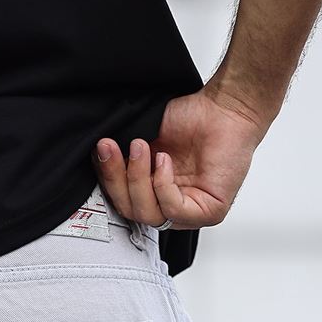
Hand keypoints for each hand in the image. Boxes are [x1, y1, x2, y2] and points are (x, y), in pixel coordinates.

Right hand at [93, 85, 266, 229]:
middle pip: (131, 211)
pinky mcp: (210, 213)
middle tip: (114, 148)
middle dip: (118, 180)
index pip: (122, 201)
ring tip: (142, 147)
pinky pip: (174, 210)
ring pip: (149, 214)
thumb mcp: (147, 138)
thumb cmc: (192, 119)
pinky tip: (165, 160)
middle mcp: (169, 207)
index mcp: (153, 193)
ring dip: (138, 179)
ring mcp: (190, 214)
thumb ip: (123, 155)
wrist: (225, 107)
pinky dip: (163, 185)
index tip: (101, 149)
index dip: (108, 179)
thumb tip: (96, 159)